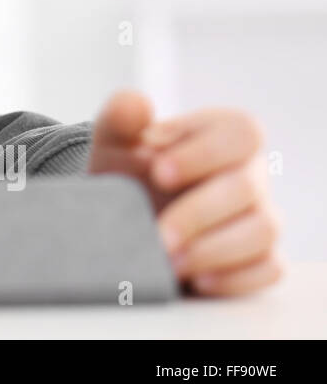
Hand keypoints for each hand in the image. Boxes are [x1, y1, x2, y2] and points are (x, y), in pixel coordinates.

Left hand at [88, 90, 283, 296]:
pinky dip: (234, 276)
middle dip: (197, 212)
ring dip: (213, 248)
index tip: (157, 171)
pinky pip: (268, 268)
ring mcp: (258, 216)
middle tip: (157, 233)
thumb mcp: (114, 142)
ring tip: (168, 261)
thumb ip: (121, 117)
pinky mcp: (259, 257)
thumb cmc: (127, 172)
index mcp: (224, 135)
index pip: (241, 133)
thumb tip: (138, 105)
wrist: (121, 217)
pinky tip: (197, 278)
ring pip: (262, 230)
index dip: (203, 152)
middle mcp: (249, 174)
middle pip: (247, 187)